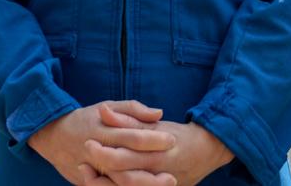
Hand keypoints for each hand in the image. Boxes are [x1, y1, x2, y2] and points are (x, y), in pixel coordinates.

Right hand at [27, 101, 174, 184]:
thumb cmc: (85, 120)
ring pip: (119, 180)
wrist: (51, 136)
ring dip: (144, 183)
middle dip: (152, 166)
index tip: (172, 139)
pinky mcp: (88, 181)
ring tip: (167, 182)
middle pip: (126, 161)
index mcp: (102, 129)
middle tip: (173, 167)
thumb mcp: (106, 107)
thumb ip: (133, 109)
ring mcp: (91, 168)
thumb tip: (159, 113)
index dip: (153, 138)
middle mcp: (97, 149)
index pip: (131, 135)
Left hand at [82, 112, 232, 185]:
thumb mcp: (152, 124)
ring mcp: (161, 185)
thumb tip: (102, 111)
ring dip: (104, 185)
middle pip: (125, 178)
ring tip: (86, 174)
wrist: (206, 151)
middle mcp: (159, 172)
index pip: (126, 155)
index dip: (103, 153)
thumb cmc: (175, 134)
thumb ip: (127, 119)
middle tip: (84, 159)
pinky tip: (102, 183)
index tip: (88, 143)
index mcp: (157, 151)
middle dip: (101, 169)